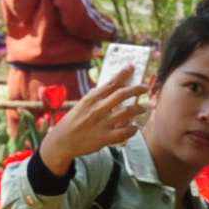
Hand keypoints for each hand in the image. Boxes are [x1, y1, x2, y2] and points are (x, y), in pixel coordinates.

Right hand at [32, 76, 149, 174]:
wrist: (63, 141)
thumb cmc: (74, 121)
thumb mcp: (83, 104)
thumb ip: (97, 97)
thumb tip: (113, 87)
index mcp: (91, 98)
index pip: (111, 83)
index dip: (123, 74)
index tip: (132, 67)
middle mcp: (97, 109)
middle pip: (122, 94)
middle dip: (137, 89)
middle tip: (145, 87)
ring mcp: (102, 124)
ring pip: (128, 112)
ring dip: (139, 109)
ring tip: (143, 108)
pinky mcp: (105, 138)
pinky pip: (125, 132)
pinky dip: (133, 128)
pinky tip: (135, 127)